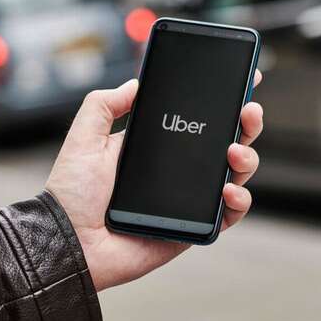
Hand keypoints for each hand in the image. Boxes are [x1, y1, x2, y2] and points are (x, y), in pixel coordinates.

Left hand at [46, 71, 263, 290]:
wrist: (71, 241)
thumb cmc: (72, 194)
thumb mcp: (84, 138)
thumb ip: (103, 104)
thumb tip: (135, 82)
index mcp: (158, 147)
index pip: (199, 118)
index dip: (224, 101)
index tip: (243, 80)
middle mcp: (179, 170)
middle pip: (227, 141)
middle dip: (246, 123)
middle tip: (249, 110)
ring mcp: (190, 199)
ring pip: (235, 174)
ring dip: (247, 158)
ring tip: (234, 152)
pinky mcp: (195, 227)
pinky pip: (229, 214)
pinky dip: (239, 201)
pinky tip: (228, 191)